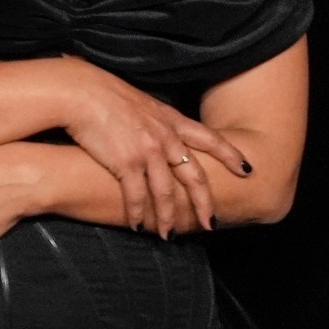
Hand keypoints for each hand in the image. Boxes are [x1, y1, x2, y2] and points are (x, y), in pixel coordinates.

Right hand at [59, 57, 249, 235]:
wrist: (81, 93)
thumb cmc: (106, 97)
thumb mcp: (144, 104)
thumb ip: (158, 121)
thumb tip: (162, 131)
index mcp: (172, 120)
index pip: (211, 139)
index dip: (231, 155)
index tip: (247, 170)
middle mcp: (166, 137)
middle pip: (194, 176)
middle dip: (205, 203)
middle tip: (212, 224)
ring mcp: (148, 151)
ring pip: (167, 193)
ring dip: (169, 217)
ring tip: (169, 235)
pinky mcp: (125, 162)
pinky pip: (137, 196)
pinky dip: (138, 214)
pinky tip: (138, 226)